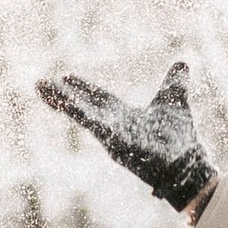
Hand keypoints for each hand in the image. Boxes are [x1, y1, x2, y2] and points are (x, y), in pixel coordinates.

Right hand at [37, 57, 212, 213]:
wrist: (188, 164)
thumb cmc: (181, 138)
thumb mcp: (175, 101)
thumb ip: (175, 83)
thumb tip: (183, 62)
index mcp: (124, 115)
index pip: (98, 98)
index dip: (82, 87)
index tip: (64, 76)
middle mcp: (114, 125)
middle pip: (82, 106)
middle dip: (60, 95)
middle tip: (39, 83)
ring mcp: (112, 136)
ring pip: (82, 115)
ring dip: (61, 102)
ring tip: (41, 89)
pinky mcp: (115, 143)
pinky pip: (93, 126)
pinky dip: (78, 113)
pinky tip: (64, 102)